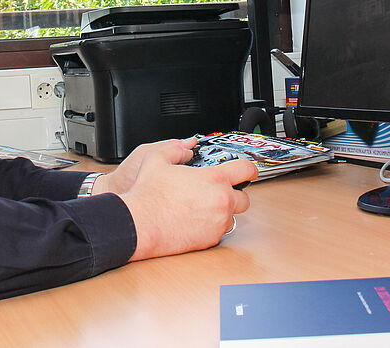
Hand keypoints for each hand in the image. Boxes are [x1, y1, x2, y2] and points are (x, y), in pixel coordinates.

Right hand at [95, 139, 256, 260]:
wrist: (139, 224)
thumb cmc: (148, 195)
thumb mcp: (157, 160)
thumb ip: (176, 149)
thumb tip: (186, 148)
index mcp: (214, 179)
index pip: (247, 170)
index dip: (249, 168)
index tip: (248, 170)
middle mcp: (221, 202)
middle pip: (244, 198)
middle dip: (234, 194)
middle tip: (218, 191)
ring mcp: (217, 223)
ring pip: (232, 217)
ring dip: (223, 211)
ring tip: (202, 207)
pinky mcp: (210, 240)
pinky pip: (219, 231)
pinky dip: (211, 226)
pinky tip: (194, 220)